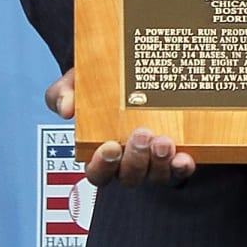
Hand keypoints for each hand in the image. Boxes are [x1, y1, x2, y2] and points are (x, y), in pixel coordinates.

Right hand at [45, 67, 196, 186]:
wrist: (135, 70)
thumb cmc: (101, 84)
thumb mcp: (77, 82)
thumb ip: (63, 93)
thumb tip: (66, 108)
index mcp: (100, 153)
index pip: (97, 173)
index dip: (102, 166)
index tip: (109, 147)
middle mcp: (127, 164)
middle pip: (129, 177)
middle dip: (135, 160)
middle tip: (140, 134)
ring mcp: (152, 164)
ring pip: (155, 176)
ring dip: (159, 163)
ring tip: (163, 141)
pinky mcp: (175, 158)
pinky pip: (179, 171)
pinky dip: (182, 167)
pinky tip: (183, 157)